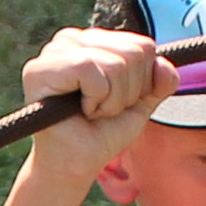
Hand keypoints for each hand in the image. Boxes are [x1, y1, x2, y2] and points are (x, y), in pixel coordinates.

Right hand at [22, 26, 173, 175]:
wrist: (77, 166)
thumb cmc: (102, 133)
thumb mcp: (140, 104)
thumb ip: (159, 81)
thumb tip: (164, 66)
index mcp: (92, 41)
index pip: (143, 46)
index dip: (142, 83)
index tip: (116, 102)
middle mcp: (71, 39)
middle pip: (134, 52)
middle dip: (128, 93)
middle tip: (103, 110)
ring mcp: (54, 52)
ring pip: (115, 63)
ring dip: (113, 101)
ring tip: (92, 112)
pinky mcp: (40, 69)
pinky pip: (90, 70)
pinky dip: (96, 99)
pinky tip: (82, 110)